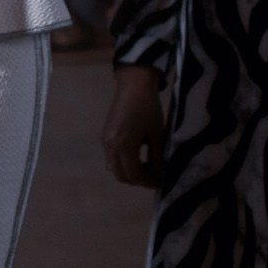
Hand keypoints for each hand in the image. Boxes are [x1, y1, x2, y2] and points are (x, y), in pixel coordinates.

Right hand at [102, 65, 166, 187]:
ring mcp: (105, 142)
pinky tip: (137, 156)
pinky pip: (112, 158)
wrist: (133, 85)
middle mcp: (110, 147)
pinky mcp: (105, 136)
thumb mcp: (157, 135)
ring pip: (115, 168)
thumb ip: (157, 158)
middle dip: (138, 180)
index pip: (134, 175)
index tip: (161, 182)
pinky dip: (124, 163)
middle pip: (121, 176)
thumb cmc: (148, 108)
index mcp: (124, 146)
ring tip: (147, 166)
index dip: (148, 182)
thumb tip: (160, 175)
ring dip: (130, 172)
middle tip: (154, 176)